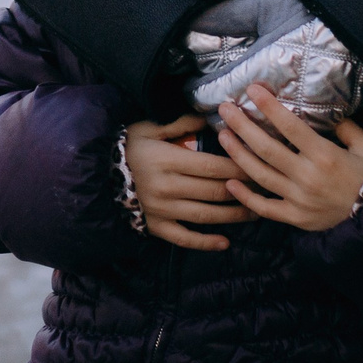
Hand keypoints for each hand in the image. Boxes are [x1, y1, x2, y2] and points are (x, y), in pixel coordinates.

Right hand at [126, 114, 256, 251]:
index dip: (239, 168)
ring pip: (206, 216)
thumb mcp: (149, 126)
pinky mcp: (156, 226)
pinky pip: (184, 238)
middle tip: (265, 188)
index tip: (259, 166)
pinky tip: (225, 243)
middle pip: (215, 191)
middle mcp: (167, 187)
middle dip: (244, 190)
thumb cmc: (128, 146)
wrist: (97, 172)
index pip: (213, 166)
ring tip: (255, 213)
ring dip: (233, 216)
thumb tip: (211, 119)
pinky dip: (205, 243)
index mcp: (169, 160)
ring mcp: (162, 209)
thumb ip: (181, 123)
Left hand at [215, 87, 362, 233]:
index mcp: (325, 155)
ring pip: (260, 174)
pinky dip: (245, 197)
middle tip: (224, 109)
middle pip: (266, 148)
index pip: (290, 127)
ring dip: (238, 154)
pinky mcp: (295, 217)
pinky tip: (229, 183)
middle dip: (242, 126)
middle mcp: (307, 176)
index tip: (252, 90)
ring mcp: (299, 199)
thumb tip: (329, 113)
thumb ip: (347, 128)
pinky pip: (265, 208)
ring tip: (223, 135)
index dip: (269, 107)